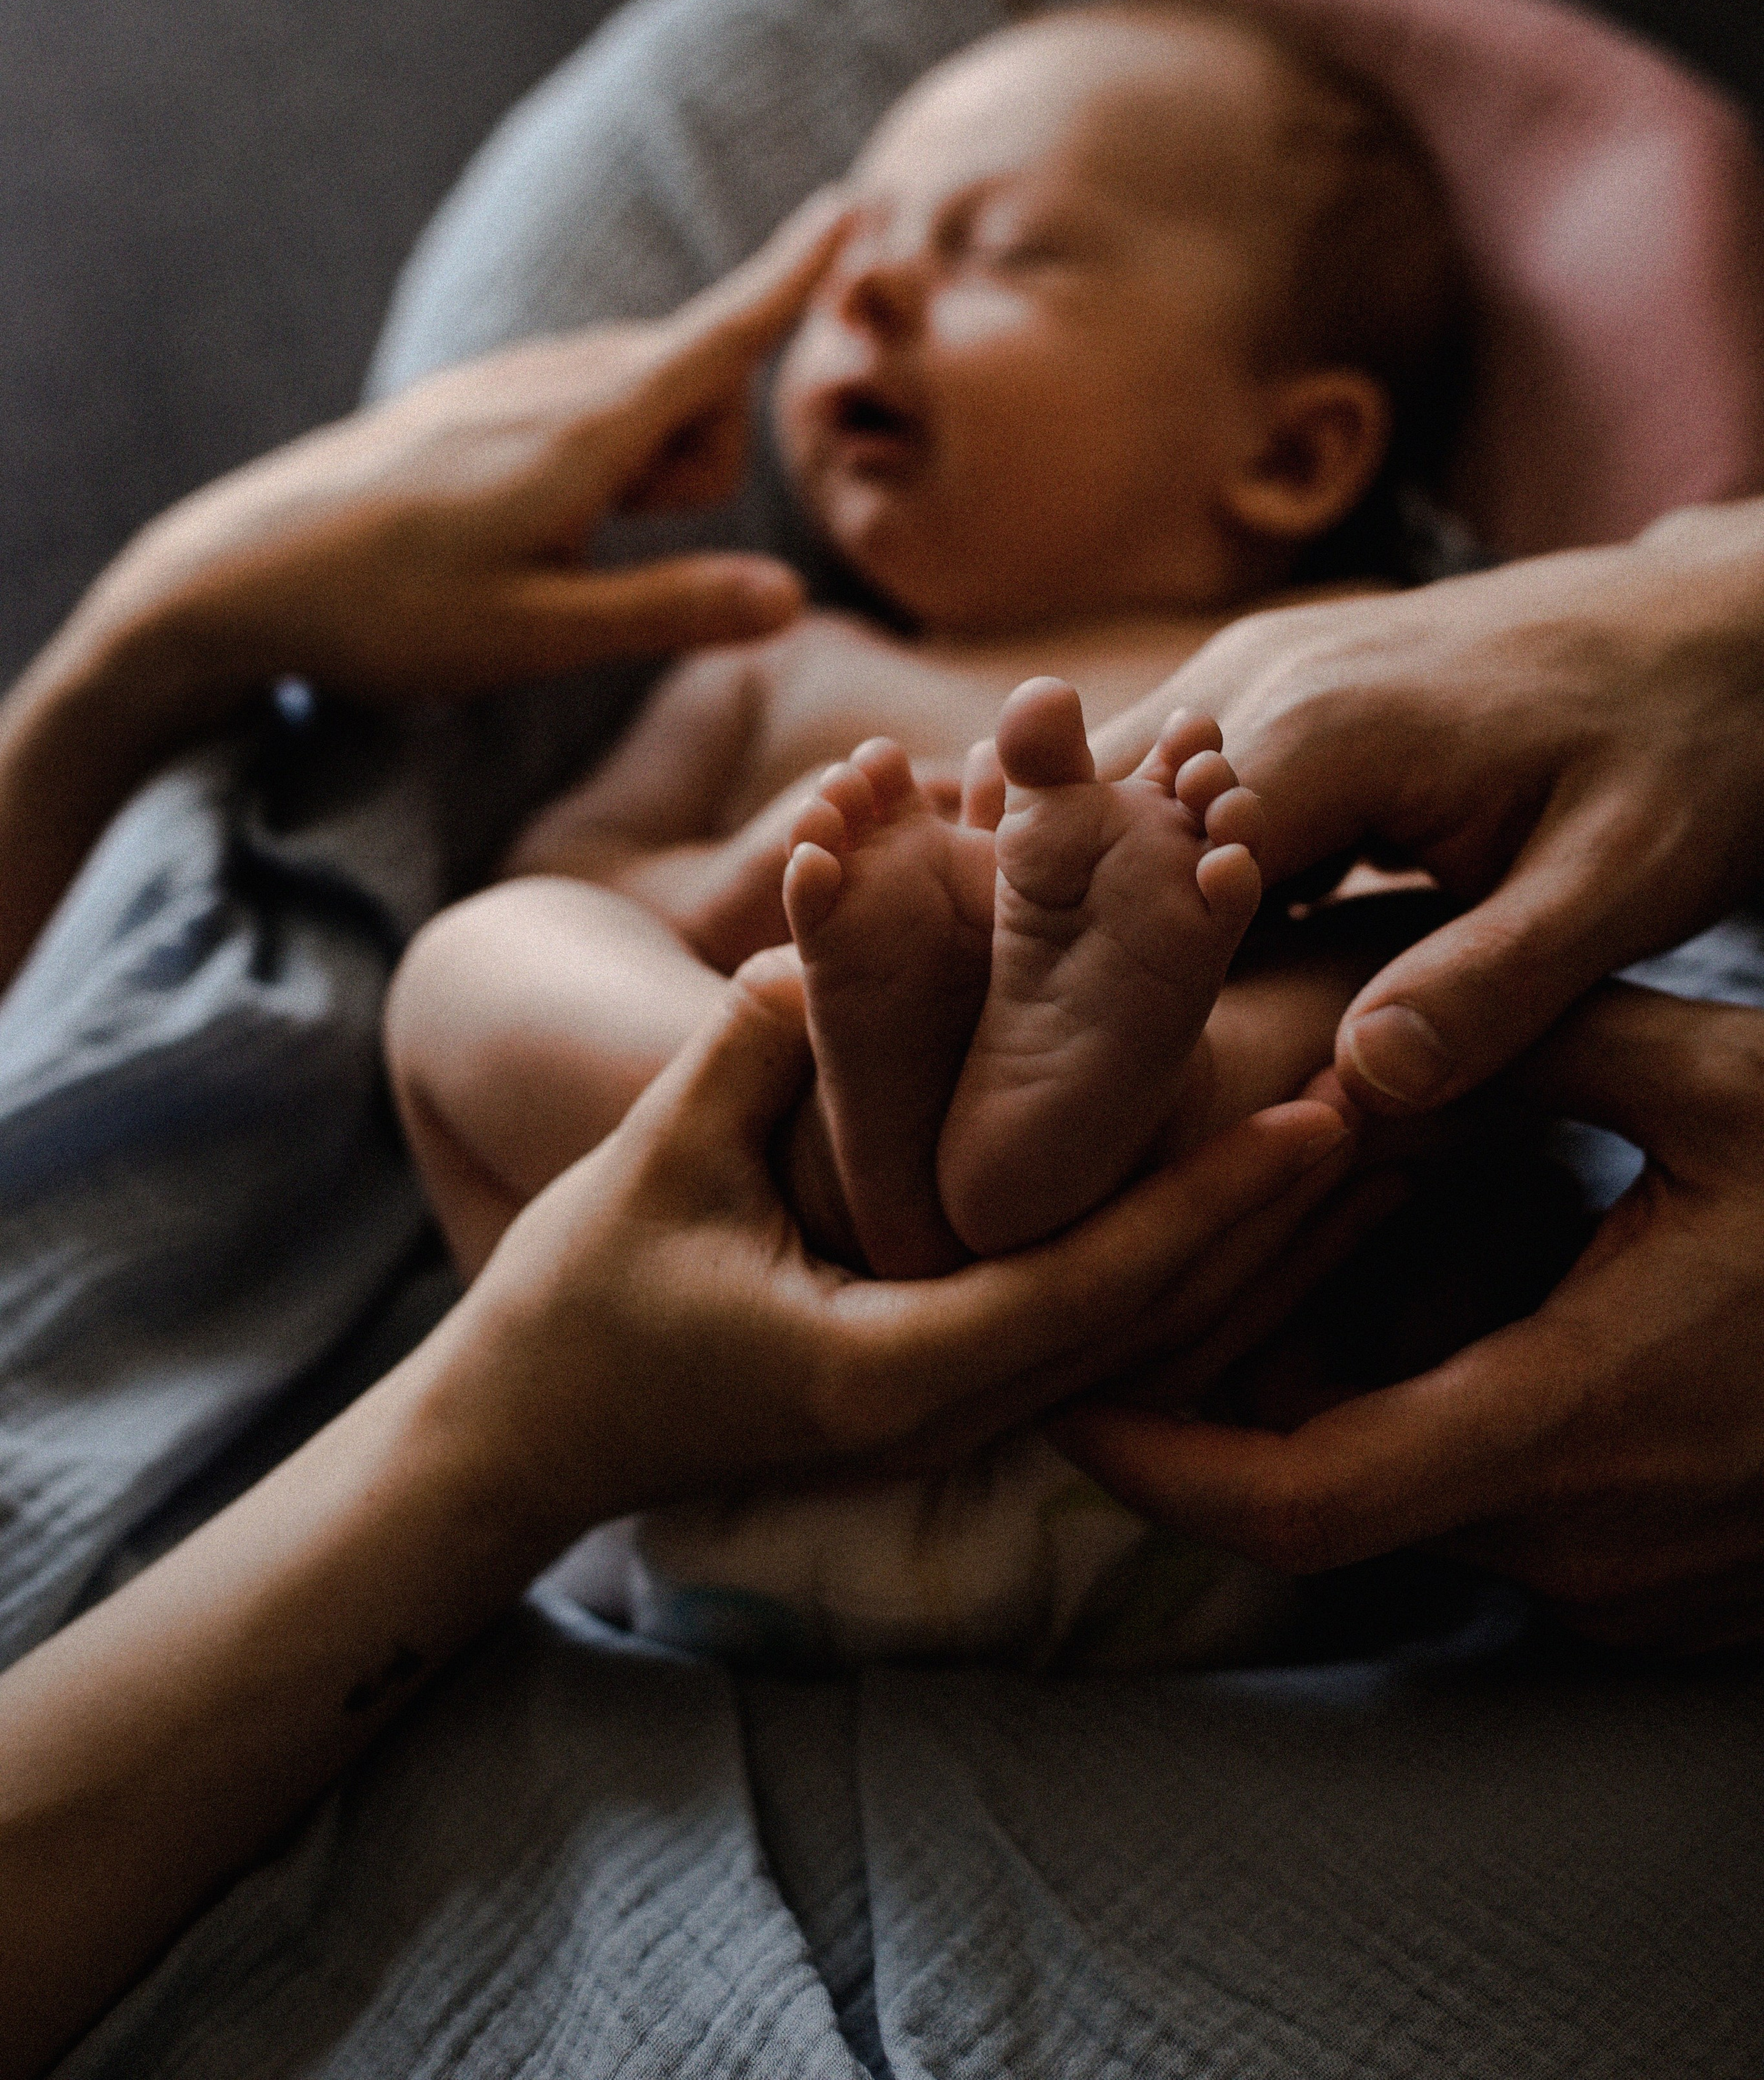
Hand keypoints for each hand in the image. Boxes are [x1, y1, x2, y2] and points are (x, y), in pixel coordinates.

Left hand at [0, 195, 846, 984]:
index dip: (790, 280)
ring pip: (638, 391)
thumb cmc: (383, 615)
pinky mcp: (466, 400)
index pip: (718, 342)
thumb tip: (793, 600)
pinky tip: (519, 522)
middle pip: (696, 385)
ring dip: (643, 464)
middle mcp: (547, 384)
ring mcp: (500, 383)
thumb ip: (669, 609)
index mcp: (582, 434)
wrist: (231, 575)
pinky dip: (593, 450)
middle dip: (701, 462)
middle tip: (607, 553)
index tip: (854, 206)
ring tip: (555, 548)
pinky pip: (578, 396)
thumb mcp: (536, 638)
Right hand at [449, 948, 1357, 1529]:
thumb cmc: (572, 1307)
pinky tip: (1213, 1195)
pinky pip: (1078, 1330)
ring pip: (1129, 1333)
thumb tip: (840, 924)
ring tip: (1335, 1142)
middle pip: (1148, 1319)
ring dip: (1228, 1242)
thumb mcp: (656, 1162)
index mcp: (891, 1371)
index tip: (1321, 1118)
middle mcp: (944, 1410)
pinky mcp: (933, 1390)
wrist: (522, 1437)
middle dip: (1261, 1219)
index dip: (1212, 1198)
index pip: (1093, 1284)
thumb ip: (757, 1044)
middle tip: (1377, 1108)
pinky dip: (1153, 1258)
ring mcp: (945, 1413)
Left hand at [1062, 982, 1763, 1651]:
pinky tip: (1440, 1312)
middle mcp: (1589, 1536)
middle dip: (1227, 1413)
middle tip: (1141, 1299)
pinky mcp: (1664, 1592)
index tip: (1062, 1394)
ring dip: (1339, 1409)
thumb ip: (1537, 1037)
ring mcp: (1632, 1583)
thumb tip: (1375, 1009)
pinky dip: (1434, 1433)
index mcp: (1579, 1411)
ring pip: (1415, 1510)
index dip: (1159, 1464)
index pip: (1303, 1496)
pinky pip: (1500, 1524)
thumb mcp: (1721, 1086)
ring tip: (1295, 1275)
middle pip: (1334, 1506)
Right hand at [1092, 501, 1763, 1111]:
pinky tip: (1165, 960)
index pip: (1138, 876)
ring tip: (1093, 1032)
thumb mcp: (1624, 886)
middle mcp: (1261, 675)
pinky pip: (1168, 783)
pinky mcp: (1281, 684)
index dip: (1113, 998)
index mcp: (1323, 729)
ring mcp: (1262, 667)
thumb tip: (1360, 1082)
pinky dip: (1148, 864)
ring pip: (1111, 798)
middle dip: (1068, 944)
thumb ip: (1490, 986)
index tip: (1111, 1107)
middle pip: (1087, 823)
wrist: (1729, 626)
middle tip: (1068, 1072)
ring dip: (1099, 904)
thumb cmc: (1696, 749)